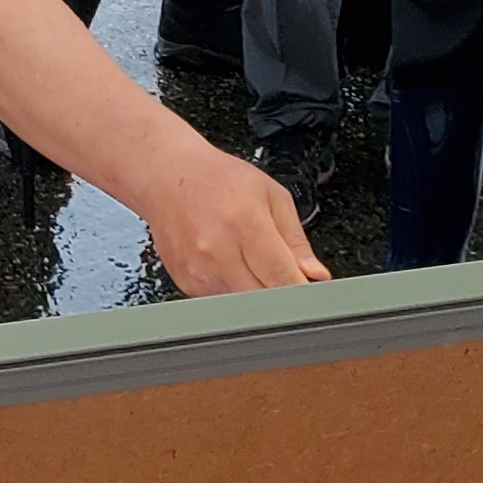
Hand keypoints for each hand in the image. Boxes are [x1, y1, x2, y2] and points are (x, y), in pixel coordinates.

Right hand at [140, 142, 328, 295]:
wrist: (168, 176)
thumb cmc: (219, 179)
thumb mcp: (271, 195)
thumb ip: (296, 239)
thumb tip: (315, 274)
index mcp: (245, 225)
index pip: (283, 279)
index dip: (303, 292)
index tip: (314, 294)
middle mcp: (218, 253)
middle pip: (264, 301)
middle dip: (281, 295)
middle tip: (287, 278)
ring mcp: (199, 272)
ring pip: (243, 307)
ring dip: (257, 293)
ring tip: (253, 263)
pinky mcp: (186, 284)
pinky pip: (221, 302)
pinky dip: (234, 291)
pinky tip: (231, 265)